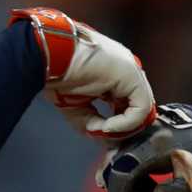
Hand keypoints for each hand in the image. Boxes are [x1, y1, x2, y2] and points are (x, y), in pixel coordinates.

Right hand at [9, 6, 155, 137]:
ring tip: (103, 130)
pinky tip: (106, 125)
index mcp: (113, 75)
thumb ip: (93, 122)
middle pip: (137, 106)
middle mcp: (125, 71)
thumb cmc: (56, 74)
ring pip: (142, 108)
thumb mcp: (75, 106)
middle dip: (124, 127)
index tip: (104, 133)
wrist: (49, 54)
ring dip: (124, 127)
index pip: (128, 104)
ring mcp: (130, 71)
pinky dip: (125, 123)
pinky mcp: (133, 75)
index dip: (119, 123)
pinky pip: (140, 107)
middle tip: (106, 136)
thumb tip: (103, 136)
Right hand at [100, 103, 191, 191]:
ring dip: (131, 180)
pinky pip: (134, 146)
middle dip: (123, 190)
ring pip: (123, 153)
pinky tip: (155, 186)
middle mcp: (150, 127)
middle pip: (115, 160)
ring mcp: (153, 124)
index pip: (121, 170)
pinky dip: (138, 168)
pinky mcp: (157, 125)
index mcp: (159, 141)